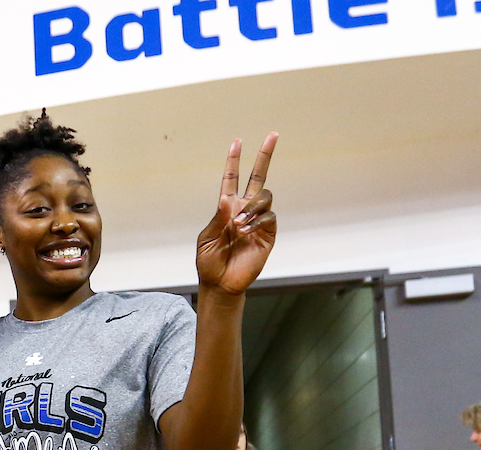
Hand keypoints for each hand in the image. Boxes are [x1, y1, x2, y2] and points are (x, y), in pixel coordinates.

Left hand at [196, 133, 278, 295]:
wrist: (221, 283)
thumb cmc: (209, 261)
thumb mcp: (206, 238)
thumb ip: (218, 218)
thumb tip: (229, 199)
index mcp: (226, 208)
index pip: (232, 179)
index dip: (234, 161)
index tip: (237, 142)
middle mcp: (244, 209)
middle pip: (258, 177)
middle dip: (265, 156)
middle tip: (273, 135)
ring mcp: (258, 220)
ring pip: (264, 196)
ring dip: (252, 206)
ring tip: (239, 224)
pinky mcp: (268, 234)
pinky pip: (269, 217)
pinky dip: (258, 221)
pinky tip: (247, 232)